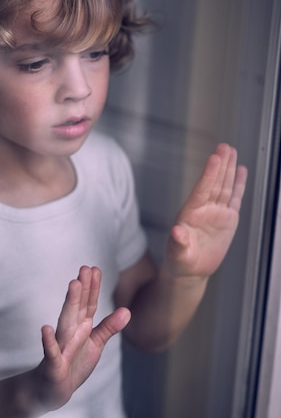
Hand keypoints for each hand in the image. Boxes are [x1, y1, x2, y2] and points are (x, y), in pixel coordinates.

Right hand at [36, 266, 129, 409]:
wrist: (51, 390)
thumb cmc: (74, 364)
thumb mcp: (95, 344)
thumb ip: (109, 327)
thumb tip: (127, 311)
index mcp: (81, 327)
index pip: (88, 304)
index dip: (92, 287)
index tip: (95, 268)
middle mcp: (70, 333)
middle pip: (77, 308)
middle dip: (82, 288)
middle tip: (85, 268)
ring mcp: (61, 347)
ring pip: (65, 323)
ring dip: (70, 304)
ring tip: (73, 285)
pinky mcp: (53, 365)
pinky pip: (51, 352)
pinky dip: (49, 341)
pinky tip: (46, 328)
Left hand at [165, 143, 246, 278]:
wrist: (189, 271)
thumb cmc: (179, 261)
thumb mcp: (178, 254)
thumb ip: (178, 243)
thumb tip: (176, 231)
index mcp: (191, 213)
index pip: (202, 189)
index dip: (209, 174)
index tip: (214, 158)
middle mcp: (204, 209)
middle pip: (215, 183)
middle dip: (221, 165)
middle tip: (225, 146)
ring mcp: (216, 213)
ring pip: (225, 187)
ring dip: (229, 169)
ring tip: (232, 151)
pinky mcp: (227, 219)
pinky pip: (234, 199)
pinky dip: (238, 185)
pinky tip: (240, 171)